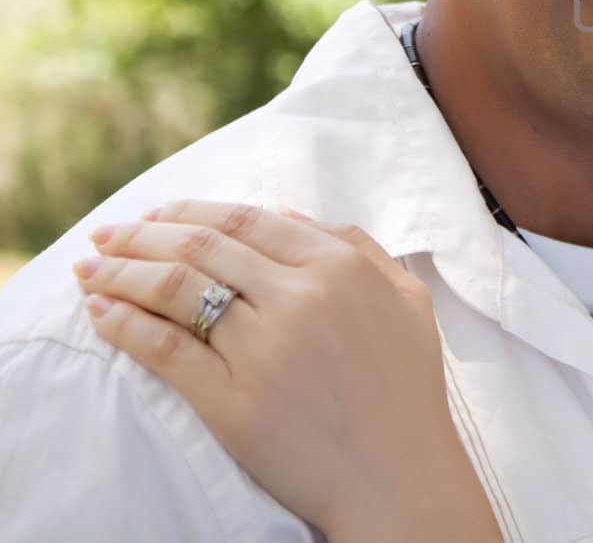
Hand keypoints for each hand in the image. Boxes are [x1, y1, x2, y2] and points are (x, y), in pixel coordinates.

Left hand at [71, 201, 500, 542]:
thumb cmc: (406, 390)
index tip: (158, 215)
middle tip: (107, 234)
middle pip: (202, 246)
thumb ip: (360, 247)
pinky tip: (102, 313)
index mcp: (341, 268)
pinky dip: (124, 324)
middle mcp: (301, 297)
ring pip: (175, 287)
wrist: (397, 475)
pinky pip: (164, 348)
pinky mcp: (232, 399)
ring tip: (90, 269)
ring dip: (122, 271)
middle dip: (143, 234)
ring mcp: (265, 347)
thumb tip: (291, 213)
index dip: (192, 212)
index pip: (247, 221)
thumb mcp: (407, 300)